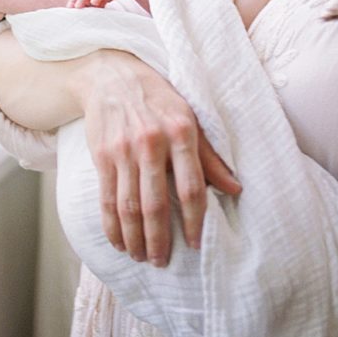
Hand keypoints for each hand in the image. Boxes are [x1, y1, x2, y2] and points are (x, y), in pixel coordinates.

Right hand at [77, 51, 241, 266]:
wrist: (112, 74)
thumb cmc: (159, 98)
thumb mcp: (190, 117)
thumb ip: (210, 156)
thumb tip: (235, 188)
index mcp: (180, 131)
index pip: (191, 187)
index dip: (195, 220)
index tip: (196, 244)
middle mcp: (151, 142)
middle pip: (156, 204)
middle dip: (160, 240)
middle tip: (163, 262)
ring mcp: (123, 150)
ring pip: (129, 207)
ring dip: (135, 239)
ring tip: (142, 257)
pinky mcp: (102, 156)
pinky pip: (107, 199)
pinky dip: (112, 226)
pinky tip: (119, 242)